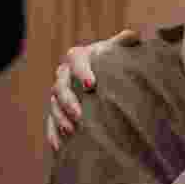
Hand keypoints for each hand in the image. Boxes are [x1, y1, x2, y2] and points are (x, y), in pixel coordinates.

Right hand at [46, 29, 140, 150]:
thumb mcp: (119, 51)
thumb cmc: (113, 62)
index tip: (91, 85)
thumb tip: (134, 35)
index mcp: (79, 57)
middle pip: (60, 86)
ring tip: (72, 131)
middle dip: (69, 101)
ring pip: (54, 106)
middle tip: (80, 115)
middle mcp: (64, 74)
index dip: (82, 71)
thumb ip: (125, 42)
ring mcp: (58, 94)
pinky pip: (50, 123)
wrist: (102, 77)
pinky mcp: (56, 111)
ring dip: (61, 119)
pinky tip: (60, 148)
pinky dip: (54, 135)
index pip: (76, 59)